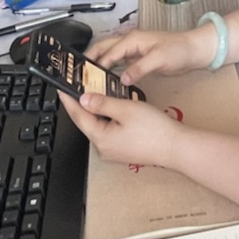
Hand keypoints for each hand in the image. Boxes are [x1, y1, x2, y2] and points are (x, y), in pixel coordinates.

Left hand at [59, 90, 183, 167]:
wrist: (176, 148)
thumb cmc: (155, 130)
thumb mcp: (125, 109)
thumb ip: (102, 103)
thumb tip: (83, 99)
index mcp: (101, 138)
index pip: (77, 116)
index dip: (68, 100)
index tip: (61, 88)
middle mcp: (104, 148)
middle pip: (87, 122)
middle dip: (83, 104)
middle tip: (79, 86)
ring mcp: (114, 151)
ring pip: (98, 126)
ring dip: (97, 110)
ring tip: (95, 93)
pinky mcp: (123, 151)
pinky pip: (109, 132)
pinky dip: (108, 118)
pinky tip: (113, 108)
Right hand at [84, 25, 214, 83]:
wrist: (195, 50)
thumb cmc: (179, 50)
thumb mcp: (159, 59)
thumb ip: (139, 68)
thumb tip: (122, 79)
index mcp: (132, 40)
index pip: (108, 53)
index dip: (95, 64)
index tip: (85, 77)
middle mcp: (130, 42)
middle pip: (102, 48)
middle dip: (89, 59)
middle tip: (79, 75)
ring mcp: (134, 49)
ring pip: (109, 54)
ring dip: (98, 64)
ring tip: (88, 79)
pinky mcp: (138, 58)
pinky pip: (118, 62)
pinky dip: (110, 68)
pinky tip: (107, 80)